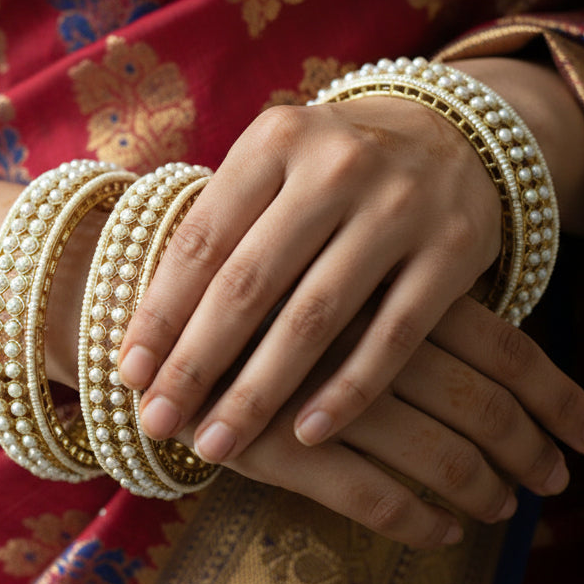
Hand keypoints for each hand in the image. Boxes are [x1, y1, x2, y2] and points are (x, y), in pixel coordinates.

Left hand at [119, 95, 501, 459]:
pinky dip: (348, 390)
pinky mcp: (453, 251)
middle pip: (249, 283)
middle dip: (195, 364)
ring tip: (218, 446)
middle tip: (157, 423)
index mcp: (275, 140)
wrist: (449, 136)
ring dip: (259, 392)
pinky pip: (393, 336)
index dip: (159, 314)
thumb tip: (150, 337)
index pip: (201, 241)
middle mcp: (337, 166)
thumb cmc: (331, 172)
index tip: (130, 375)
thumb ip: (222, 232)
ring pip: (315, 318)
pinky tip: (306, 434)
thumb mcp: (273, 172)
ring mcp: (400, 207)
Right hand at [177, 296, 583, 548]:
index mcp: (384, 288)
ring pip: (435, 454)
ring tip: (503, 508)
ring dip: (481, 488)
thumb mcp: (326, 275)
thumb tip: (486, 358)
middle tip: (553, 478)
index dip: (555, 396)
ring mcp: (320, 397)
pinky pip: (370, 497)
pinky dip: (417, 520)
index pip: (503, 345)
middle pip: (481, 403)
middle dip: (529, 448)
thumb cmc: (249, 293)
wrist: (151, 316)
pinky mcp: (277, 447)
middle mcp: (363, 340)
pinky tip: (441, 533)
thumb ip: (394, 304)